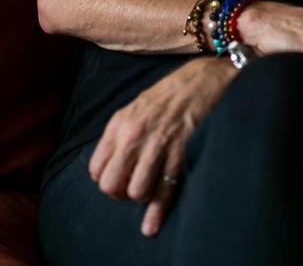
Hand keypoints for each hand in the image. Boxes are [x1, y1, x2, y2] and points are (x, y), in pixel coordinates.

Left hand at [88, 56, 236, 236]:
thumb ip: (122, 132)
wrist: (206, 78)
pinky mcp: (180, 152)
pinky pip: (163, 190)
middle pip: (110, 184)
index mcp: (119, 124)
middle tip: (133, 190)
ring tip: (151, 191)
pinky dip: (156, 212)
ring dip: (141, 198)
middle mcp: (133, 135)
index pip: (96, 168)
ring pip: (135, 191)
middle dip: (120, 194)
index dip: (106, 180)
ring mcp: (157, 145)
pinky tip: (151, 224)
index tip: (120, 180)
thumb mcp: (137, 106)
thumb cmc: (172, 93)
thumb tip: (112, 162)